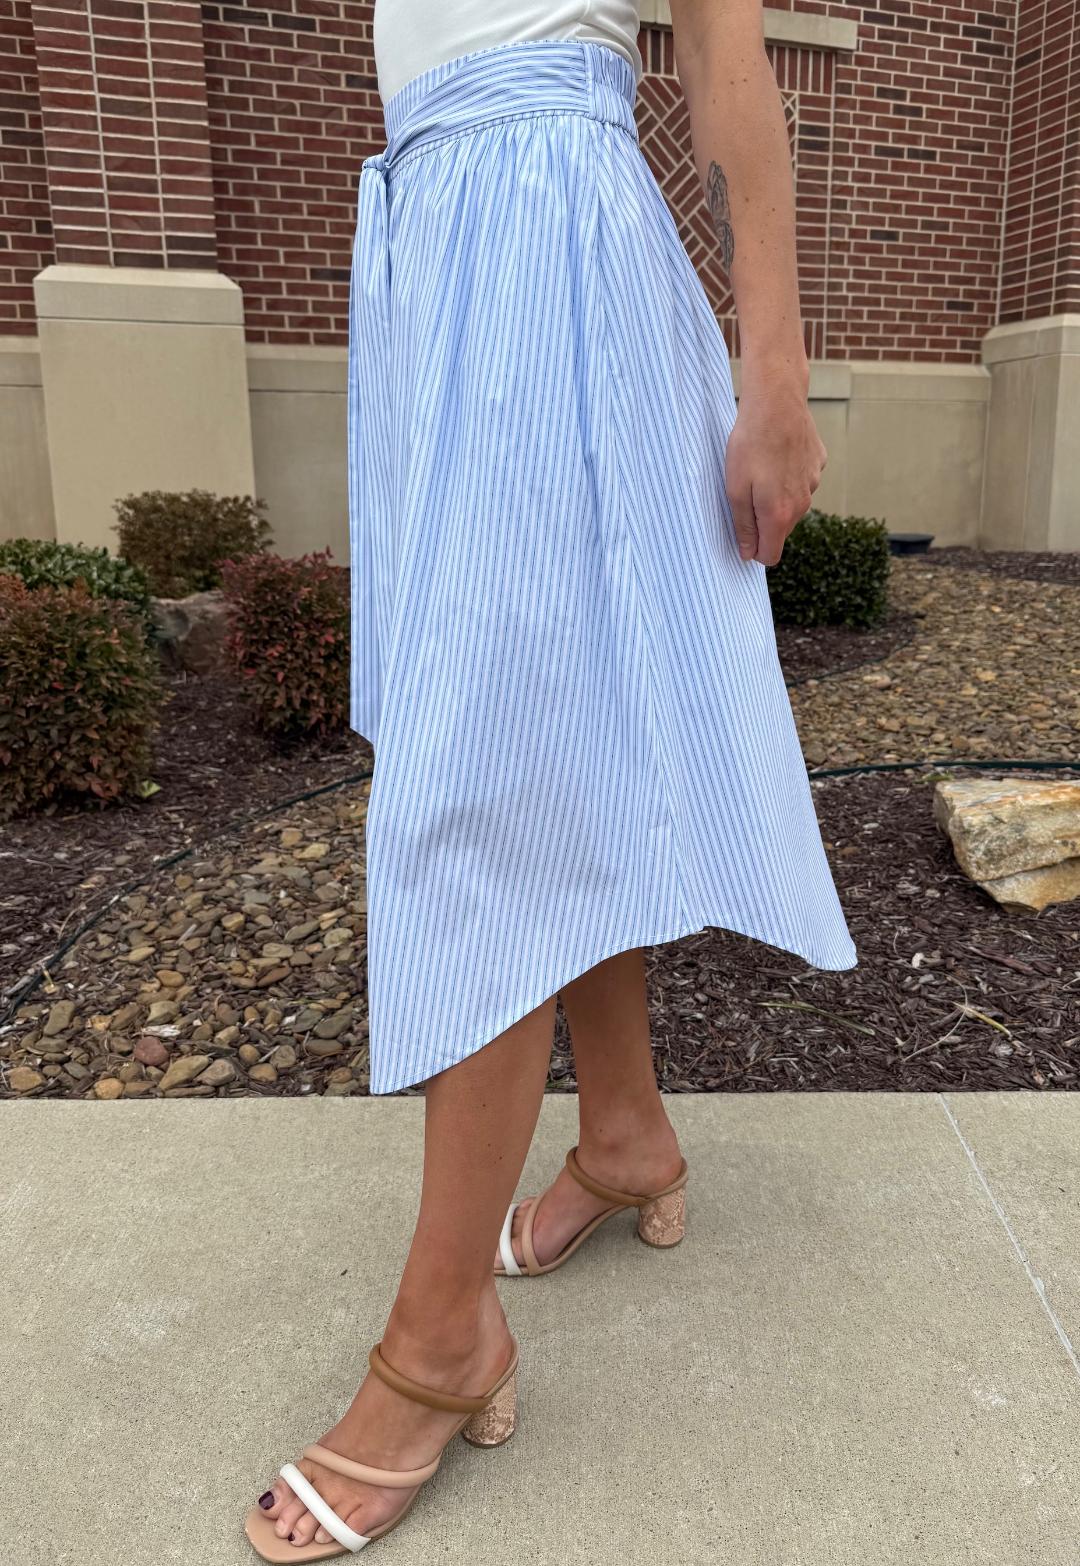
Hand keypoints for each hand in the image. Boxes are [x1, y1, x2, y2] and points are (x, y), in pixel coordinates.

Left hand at [723, 369, 826, 565]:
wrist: (777, 402)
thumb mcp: (735, 489)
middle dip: (763, 520)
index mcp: (779, 515)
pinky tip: (776, 453)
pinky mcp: (818, 464)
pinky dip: (788, 474)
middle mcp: (802, 504)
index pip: (770, 555)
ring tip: (760, 468)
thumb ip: (743, 526)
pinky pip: (800, 480)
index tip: (742, 534)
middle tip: (745, 491)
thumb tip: (748, 554)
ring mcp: (813, 483)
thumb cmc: (750, 445)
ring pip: (791, 504)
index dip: (754, 550)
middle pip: (780, 530)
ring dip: (775, 496)